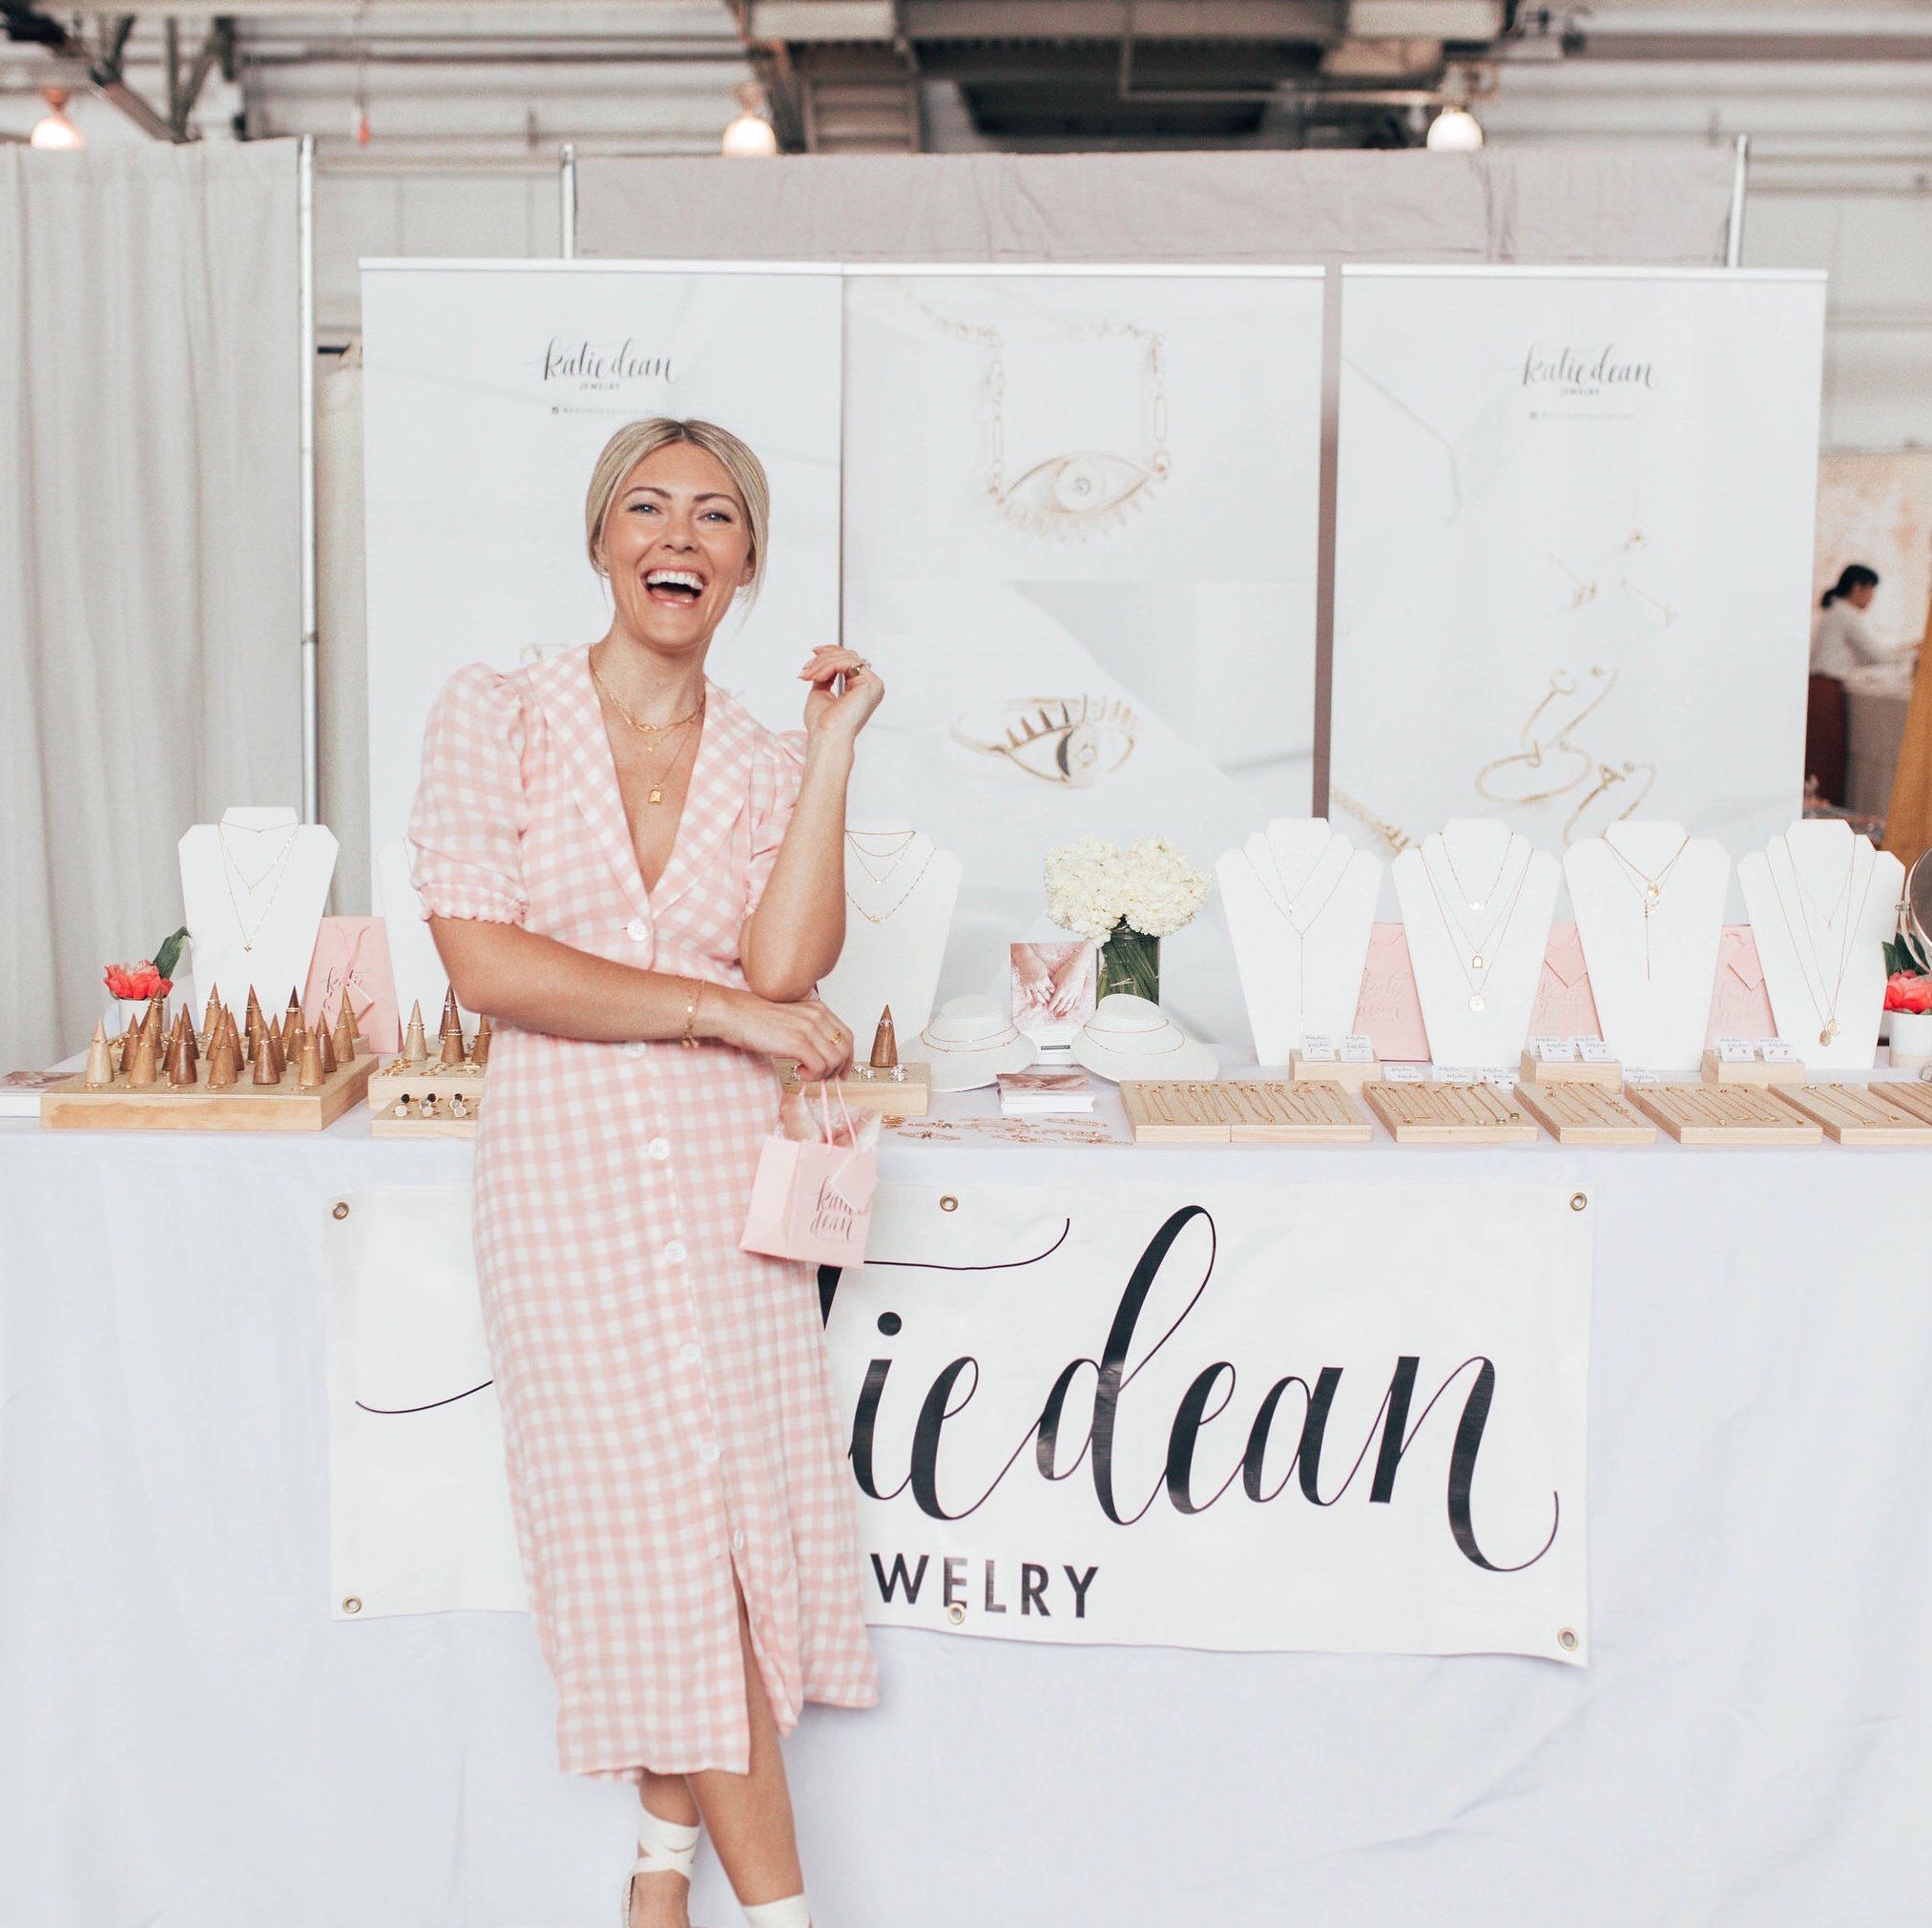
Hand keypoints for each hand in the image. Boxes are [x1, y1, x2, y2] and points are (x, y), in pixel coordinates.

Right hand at [712, 988, 852, 1080]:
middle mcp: (817, 1016)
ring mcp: (808, 1029)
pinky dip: (812, 1076)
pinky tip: (797, 1073)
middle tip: (822, 1078)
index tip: (840, 1072)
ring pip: (834, 1061)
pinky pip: (819, 1067)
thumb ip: (809, 1032)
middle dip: (837, 1069)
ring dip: (822, 1074)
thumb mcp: (792, 1019)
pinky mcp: (797, 1043)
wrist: (735, 1014)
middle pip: (845, 1050)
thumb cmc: (758, 1019)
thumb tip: (822, 1057)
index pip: (847, 1036)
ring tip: (804, 1073)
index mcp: (818, 1009)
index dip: (847, 1058)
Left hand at [800, 646, 883, 742]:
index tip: (813, 653)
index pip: (849, 661)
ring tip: (808, 675)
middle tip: (806, 670)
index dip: (830, 652)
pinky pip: (848, 663)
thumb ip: (825, 676)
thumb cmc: (823, 724)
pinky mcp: (871, 684)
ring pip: (846, 657)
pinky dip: (829, 666)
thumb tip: (820, 659)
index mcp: (861, 689)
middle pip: (847, 656)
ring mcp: (873, 684)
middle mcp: (870, 686)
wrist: (826, 737)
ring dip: (822, 663)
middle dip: (823, 659)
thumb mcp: (820, 692)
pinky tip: (817, 676)